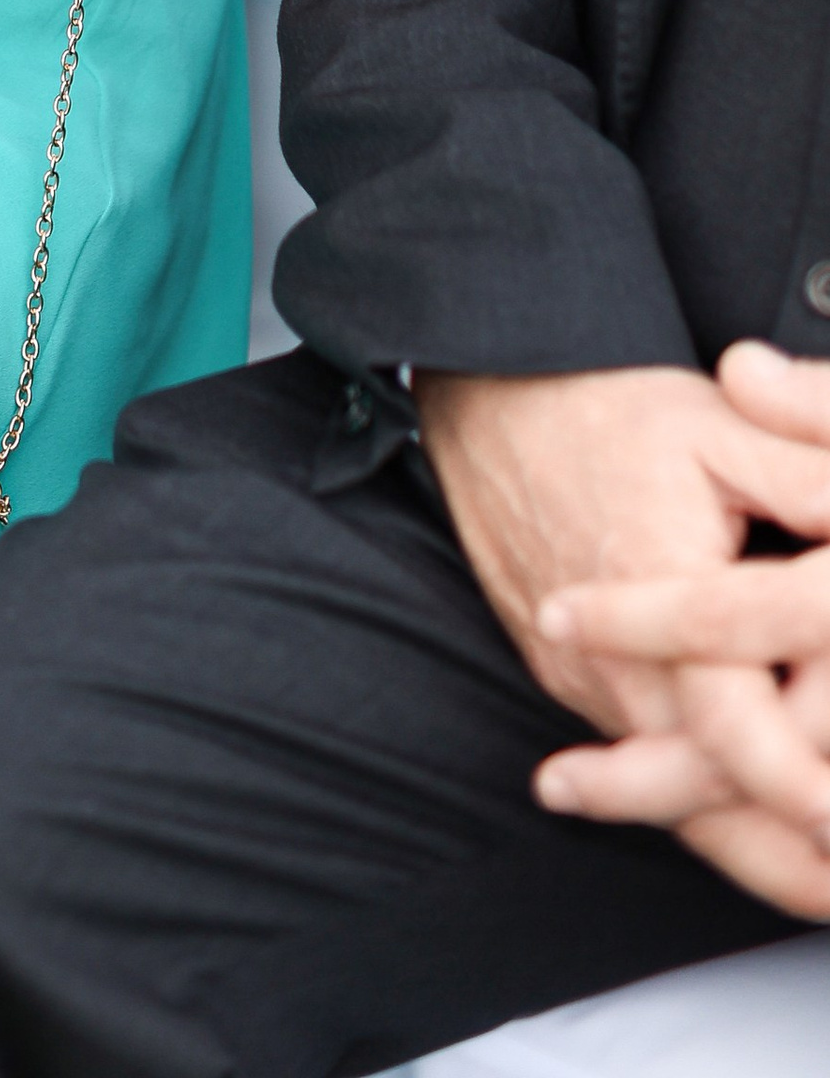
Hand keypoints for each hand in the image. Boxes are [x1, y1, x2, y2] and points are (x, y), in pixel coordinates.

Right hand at [523, 347, 829, 912]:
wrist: (487, 395)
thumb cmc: (605, 407)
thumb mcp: (718, 425)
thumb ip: (807, 478)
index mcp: (658, 591)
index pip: (731, 727)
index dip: (797, 787)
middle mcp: (612, 658)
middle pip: (701, 794)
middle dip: (786, 857)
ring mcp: (582, 678)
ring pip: (665, 795)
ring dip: (748, 845)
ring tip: (822, 885)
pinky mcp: (567, 678)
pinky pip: (635, 759)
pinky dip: (693, 806)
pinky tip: (755, 830)